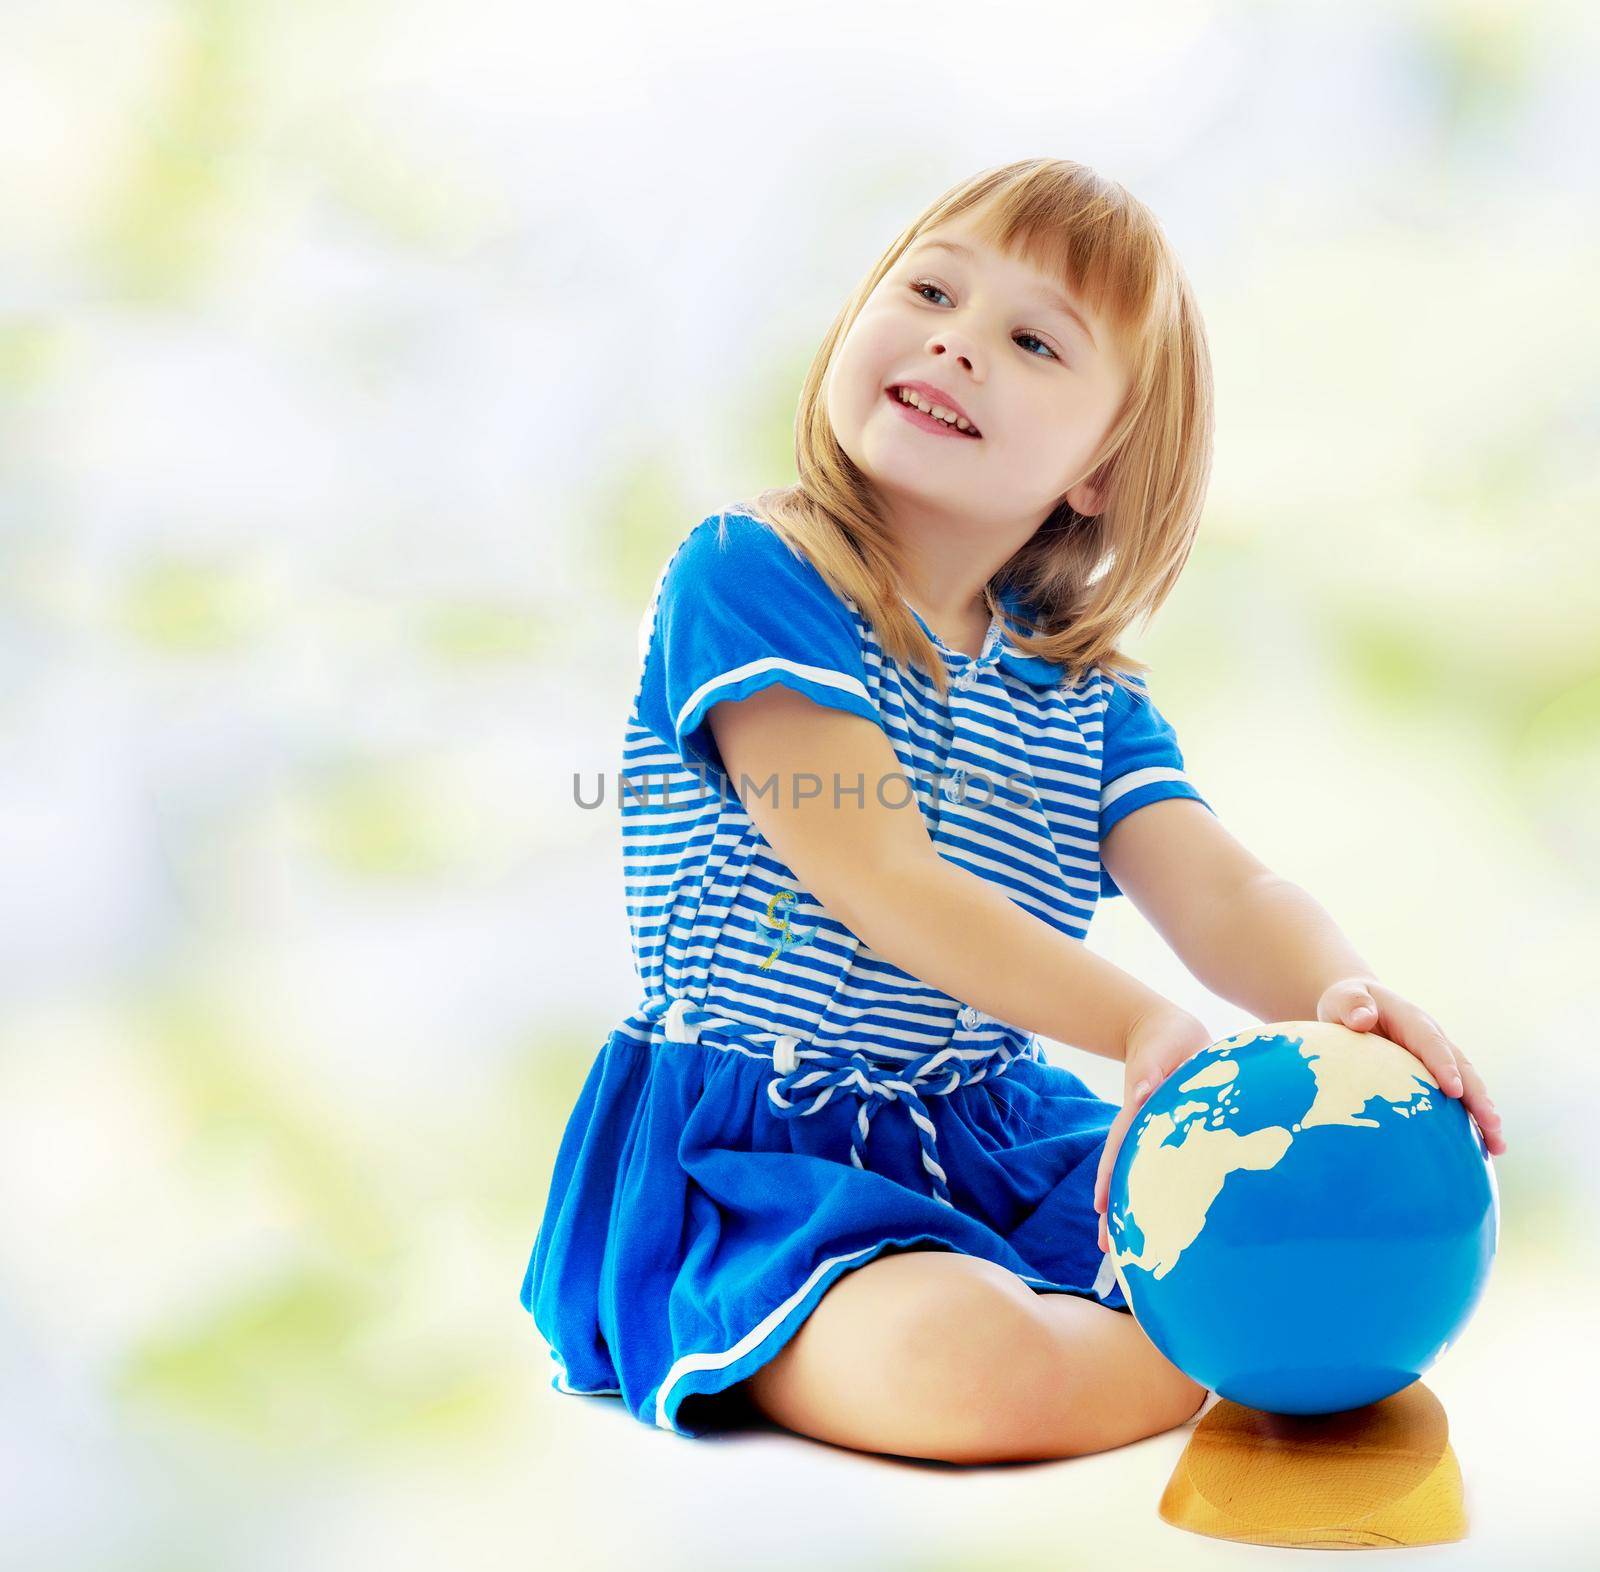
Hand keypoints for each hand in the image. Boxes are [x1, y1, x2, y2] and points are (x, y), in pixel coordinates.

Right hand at [1093, 1006, 1214, 1252]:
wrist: (1172, 1032)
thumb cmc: (1164, 1038)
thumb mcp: (1158, 1050)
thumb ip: (1151, 1069)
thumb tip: (1144, 1091)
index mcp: (1139, 1109)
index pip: (1121, 1147)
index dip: (1111, 1177)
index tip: (1102, 1207)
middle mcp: (1145, 1127)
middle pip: (1126, 1173)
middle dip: (1116, 1211)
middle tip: (1110, 1250)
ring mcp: (1159, 1133)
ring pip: (1145, 1177)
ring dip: (1138, 1209)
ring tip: (1133, 1248)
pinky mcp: (1179, 1134)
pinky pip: (1171, 1170)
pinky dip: (1166, 1194)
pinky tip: (1172, 1219)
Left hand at [1318, 977, 1505, 1156]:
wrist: (1357, 1007)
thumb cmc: (1347, 1004)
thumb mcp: (1344, 998)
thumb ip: (1352, 1005)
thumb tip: (1362, 1018)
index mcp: (1414, 1021)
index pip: (1432, 1043)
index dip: (1444, 1065)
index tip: (1454, 1090)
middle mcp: (1434, 1041)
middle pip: (1462, 1069)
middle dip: (1478, 1098)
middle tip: (1492, 1126)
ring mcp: (1437, 1060)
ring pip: (1467, 1087)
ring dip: (1483, 1115)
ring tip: (1497, 1147)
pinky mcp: (1434, 1076)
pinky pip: (1456, 1099)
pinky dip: (1469, 1121)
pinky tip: (1481, 1149)